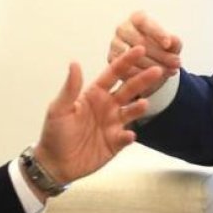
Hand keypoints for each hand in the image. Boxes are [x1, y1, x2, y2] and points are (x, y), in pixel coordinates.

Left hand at [32, 46, 165, 185]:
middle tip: (158, 69)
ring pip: (131, 112)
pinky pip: (125, 137)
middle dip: (143, 79)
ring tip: (144, 103)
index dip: (126, 61)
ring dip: (139, 107)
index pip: (113, 74)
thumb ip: (70, 88)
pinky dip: (128, 135)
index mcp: (94, 94)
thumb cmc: (55, 133)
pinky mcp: (115, 143)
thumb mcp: (59, 109)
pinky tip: (129, 135)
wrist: (56, 164)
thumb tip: (74, 63)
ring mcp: (113, 124)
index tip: (140, 48)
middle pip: (128, 89)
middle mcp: (107, 106)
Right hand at [107, 11, 182, 96]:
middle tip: (176, 64)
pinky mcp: (112, 59)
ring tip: (169, 72)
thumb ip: (174, 42)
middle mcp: (123, 28)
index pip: (145, 23)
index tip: (168, 44)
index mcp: (137, 18)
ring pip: (132, 56)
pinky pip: (124, 67)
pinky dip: (140, 74)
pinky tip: (154, 79)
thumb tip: (172, 41)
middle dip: (160, 54)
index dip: (157, 33)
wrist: (148, 62)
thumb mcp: (172, 45)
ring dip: (152, 66)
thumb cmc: (161, 48)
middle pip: (139, 41)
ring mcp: (115, 43)